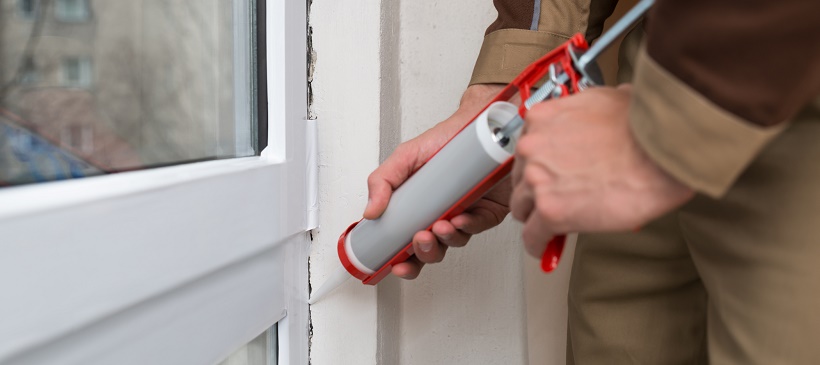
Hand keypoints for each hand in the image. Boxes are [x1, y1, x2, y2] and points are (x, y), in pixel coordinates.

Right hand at [364, 84, 509, 278]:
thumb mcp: (405, 157)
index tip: (395, 264)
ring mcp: (465, 213)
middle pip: (431, 249)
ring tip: (439, 227)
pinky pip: (479, 227)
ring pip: (454, 242)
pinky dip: (469, 227)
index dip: (402, 259)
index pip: (407, 243)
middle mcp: (442, 214)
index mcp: (419, 208)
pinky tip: (461, 219)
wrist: (476, 124)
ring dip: (445, 240)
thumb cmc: (444, 139)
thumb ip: (383, 181)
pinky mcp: (488, 210)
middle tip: (419, 240)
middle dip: (424, 253)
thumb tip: (370, 212)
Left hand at [510, 85, 693, 257]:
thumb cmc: (646, 128)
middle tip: (559, 200)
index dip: (540, 167)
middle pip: (520, 179)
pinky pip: (533, 237)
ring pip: (522, 208)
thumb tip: (606, 110)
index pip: (527, 150)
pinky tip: (548, 247)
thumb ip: (592, 109)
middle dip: (538, 191)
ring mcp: (537, 180)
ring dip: (536, 217)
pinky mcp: (551, 211)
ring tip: (554, 225)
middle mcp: (532, 147)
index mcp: (543, 119)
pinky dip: (540, 245)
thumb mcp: (612, 99)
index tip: (549, 177)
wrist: (663, 150)